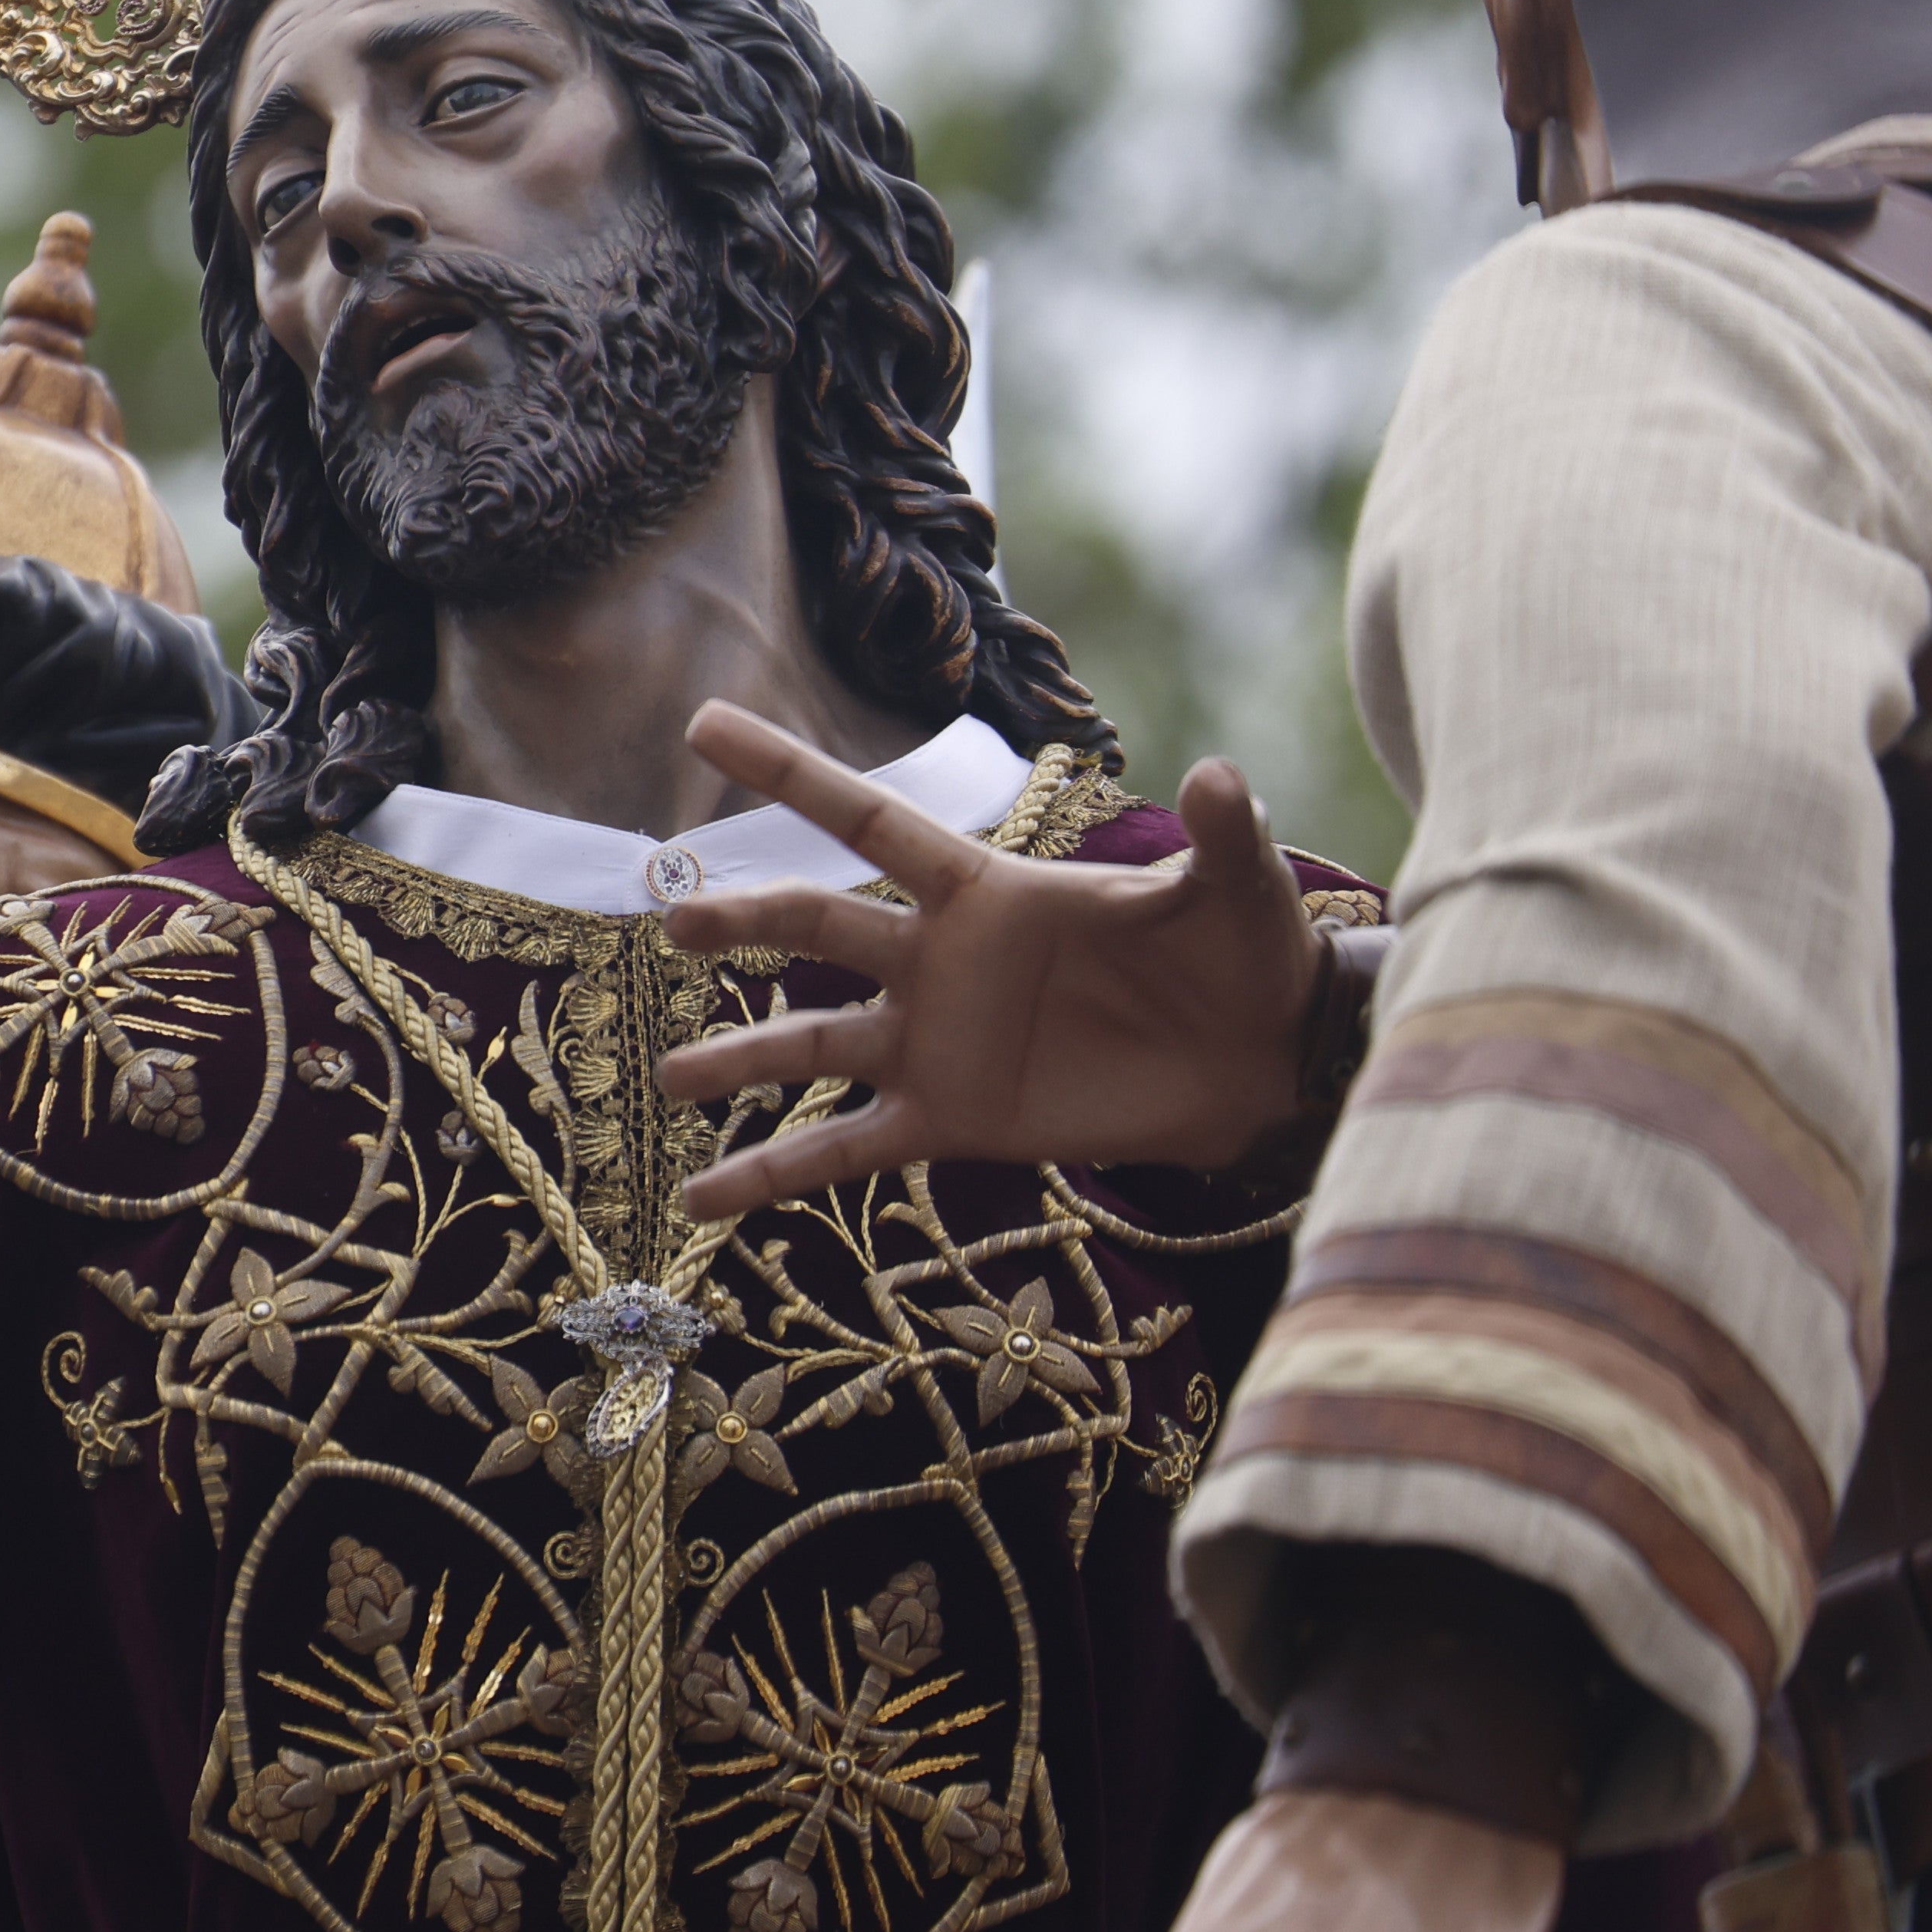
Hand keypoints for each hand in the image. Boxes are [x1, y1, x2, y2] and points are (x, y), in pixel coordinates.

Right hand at [653, 703, 1327, 1216]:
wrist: (1261, 1066)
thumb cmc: (1242, 958)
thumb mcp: (1234, 889)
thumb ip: (1217, 835)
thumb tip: (1218, 774)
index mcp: (985, 892)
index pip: (869, 822)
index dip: (790, 773)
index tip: (704, 727)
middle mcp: (937, 962)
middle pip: (818, 928)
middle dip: (746, 918)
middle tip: (676, 918)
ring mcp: (933, 1044)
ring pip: (813, 1047)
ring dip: (740, 1060)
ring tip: (670, 1078)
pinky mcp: (948, 1122)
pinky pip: (843, 1151)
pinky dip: (771, 1176)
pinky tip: (699, 1203)